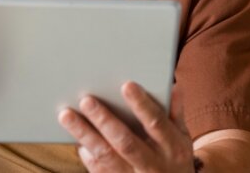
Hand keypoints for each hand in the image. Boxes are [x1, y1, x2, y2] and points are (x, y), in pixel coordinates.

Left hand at [58, 81, 194, 172]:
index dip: (141, 105)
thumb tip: (173, 87)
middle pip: (125, 141)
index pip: (156, 123)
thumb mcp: (183, 138)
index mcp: (172, 147)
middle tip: (86, 100)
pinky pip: (99, 170)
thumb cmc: (175, 159)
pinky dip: (86, 154)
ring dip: (85, 135)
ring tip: (66, 115)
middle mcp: (152, 164)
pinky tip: (77, 138)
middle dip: (105, 120)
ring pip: (106, 156)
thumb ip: (176, 113)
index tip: (126, 85)